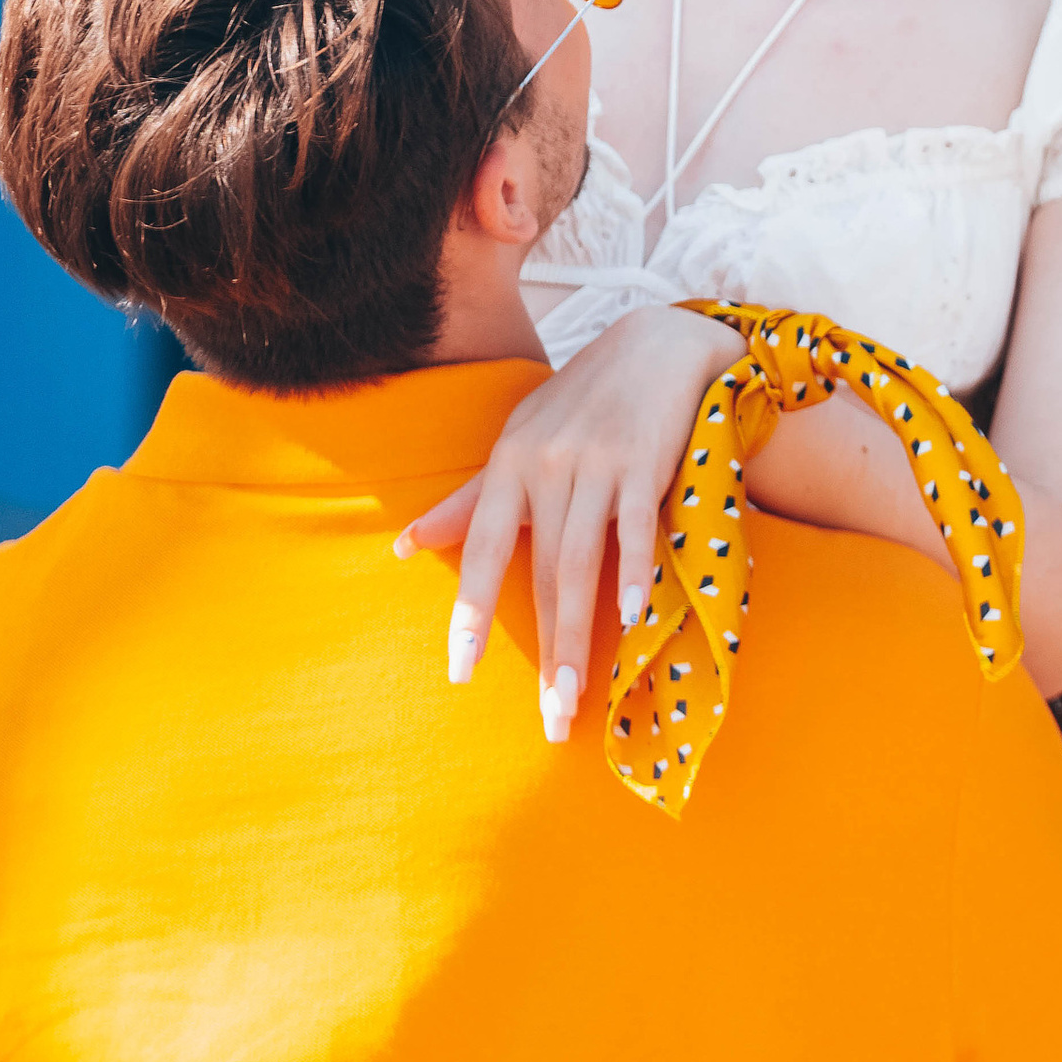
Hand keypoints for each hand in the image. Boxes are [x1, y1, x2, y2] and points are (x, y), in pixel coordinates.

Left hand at [396, 305, 746, 728]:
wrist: (654, 344)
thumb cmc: (578, 405)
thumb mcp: (518, 444)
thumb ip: (469, 501)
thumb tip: (407, 545)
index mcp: (509, 466)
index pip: (482, 551)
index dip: (472, 612)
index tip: (462, 672)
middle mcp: (546, 466)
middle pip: (542, 572)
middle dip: (546, 649)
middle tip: (548, 716)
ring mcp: (597, 464)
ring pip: (583, 561)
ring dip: (582, 634)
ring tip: (578, 693)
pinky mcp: (645, 462)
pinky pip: (637, 526)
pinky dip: (636, 571)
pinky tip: (633, 620)